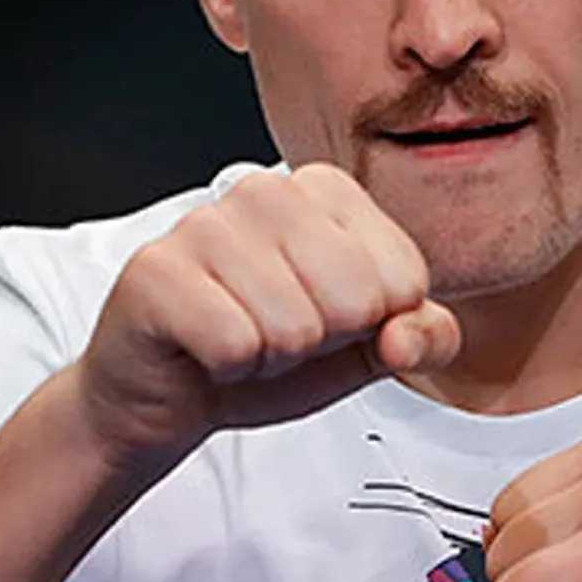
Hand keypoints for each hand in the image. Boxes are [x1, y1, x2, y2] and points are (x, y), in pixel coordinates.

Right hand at [68, 163, 460, 471]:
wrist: (171, 391)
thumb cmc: (267, 352)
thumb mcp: (367, 349)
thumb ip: (425, 337)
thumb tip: (407, 334)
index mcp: (326, 192)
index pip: (405, 278)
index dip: (370, 326)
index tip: (325, 319)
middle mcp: (265, 190)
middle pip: (355, 301)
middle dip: (321, 343)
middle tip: (277, 334)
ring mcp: (205, 223)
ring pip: (295, 328)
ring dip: (271, 359)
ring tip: (242, 338)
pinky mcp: (156, 270)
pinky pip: (235, 345)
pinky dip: (227, 369)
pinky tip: (205, 348)